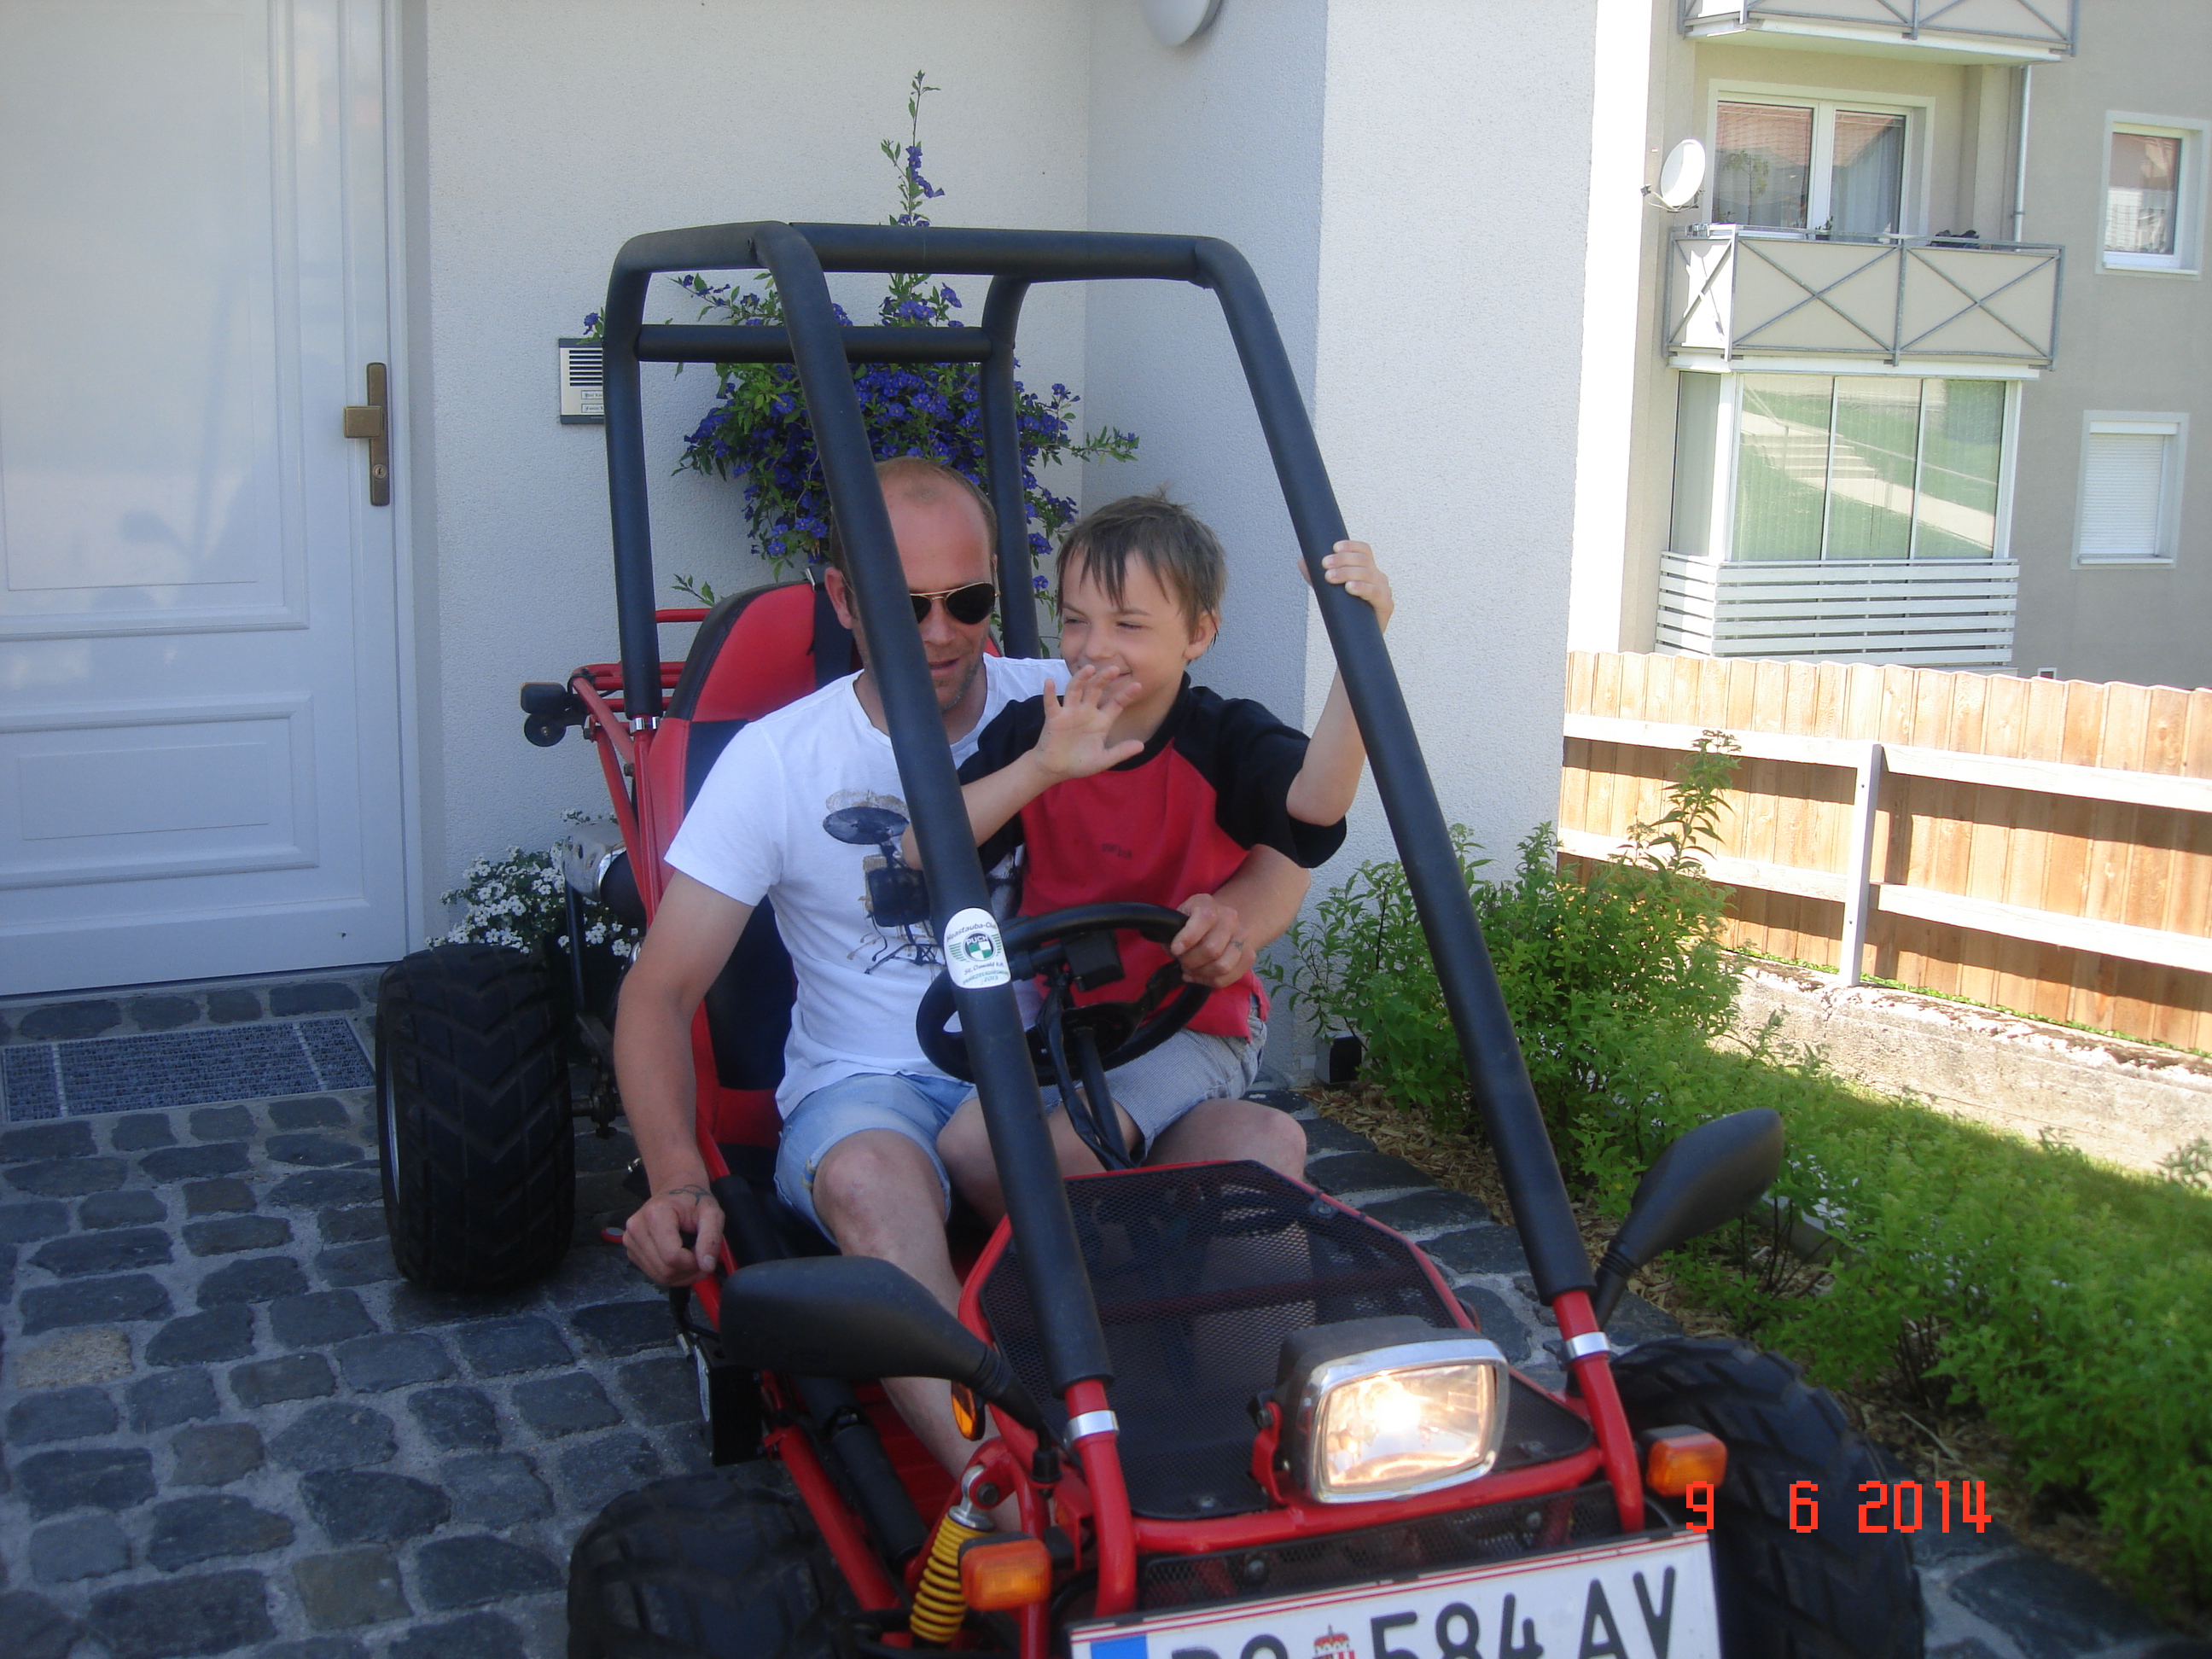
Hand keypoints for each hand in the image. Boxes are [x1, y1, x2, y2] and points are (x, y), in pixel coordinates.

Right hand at [622, 1183, 725, 1286]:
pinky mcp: (630, 1251)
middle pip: (665, 1270)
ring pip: (658, 1276)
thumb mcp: (712, 1214)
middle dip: (688, 1271)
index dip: (693, 1262)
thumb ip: (711, 1238)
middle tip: (701, 1258)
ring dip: (681, 1275)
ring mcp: (630, 1241)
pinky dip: (670, 1274)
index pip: (672, 1256)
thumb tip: (707, 1266)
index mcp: (655, 1214)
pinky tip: (680, 1260)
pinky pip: (652, 1274)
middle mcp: (636, 1228)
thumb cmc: (694, 1201)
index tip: (704, 1252)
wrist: (675, 1191)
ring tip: (692, 1259)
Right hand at [1033, 664, 1144, 780]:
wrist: (1056, 769)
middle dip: (1104, 678)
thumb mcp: (1103, 759)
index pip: (1116, 703)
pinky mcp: (1054, 718)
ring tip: (1089, 668)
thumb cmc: (1080, 763)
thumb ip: (1121, 752)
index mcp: (1101, 720)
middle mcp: (1086, 711)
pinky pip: (1051, 703)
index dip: (1126, 694)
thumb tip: (1142, 746)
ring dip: (1081, 678)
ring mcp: (1070, 712)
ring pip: (1076, 690)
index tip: (1138, 685)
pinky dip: (1049, 693)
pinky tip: (1050, 682)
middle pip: (1096, 689)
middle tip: (1115, 669)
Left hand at [1170, 893, 1251, 988]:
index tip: (1175, 950)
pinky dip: (1211, 981)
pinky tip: (1201, 976)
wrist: (1218, 921)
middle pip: (1212, 949)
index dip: (1188, 937)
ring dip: (1202, 973)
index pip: (1204, 919)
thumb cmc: (1190, 923)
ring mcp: (1242, 936)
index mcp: (1208, 904)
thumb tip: (1176, 950)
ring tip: (1191, 969)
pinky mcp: (1248, 953)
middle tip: (1182, 961)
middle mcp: (1229, 918)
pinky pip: (1231, 977)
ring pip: (1223, 966)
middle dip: (1191, 961)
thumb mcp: (1177, 920)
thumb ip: (1173, 933)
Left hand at [1311, 540, 1392, 630]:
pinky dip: (1362, 588)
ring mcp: (1384, 590)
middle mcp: (1378, 577)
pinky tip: (1349, 587)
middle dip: (1342, 560)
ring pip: (1367, 574)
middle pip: (1363, 560)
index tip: (1334, 547)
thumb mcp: (1328, 591)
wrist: (1357, 640)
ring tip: (1329, 577)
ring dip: (1347, 572)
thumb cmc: (1346, 613)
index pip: (1364, 550)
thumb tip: (1302, 560)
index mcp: (1367, 570)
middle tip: (1324, 564)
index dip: (1351, 545)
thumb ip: (1316, 576)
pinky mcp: (1386, 605)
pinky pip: (1375, 592)